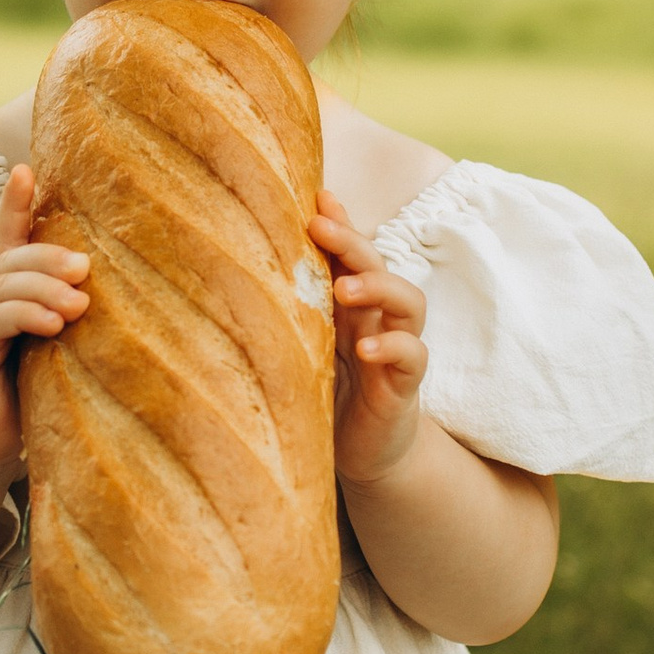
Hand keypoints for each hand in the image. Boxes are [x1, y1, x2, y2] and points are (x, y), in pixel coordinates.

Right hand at [0, 166, 88, 474]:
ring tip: (76, 301)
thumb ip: (66, 318)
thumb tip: (112, 292)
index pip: (6, 241)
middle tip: (86, 266)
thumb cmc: (24, 399)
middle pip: (8, 263)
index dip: (14, 205)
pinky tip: (51, 322)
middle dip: (47, 257)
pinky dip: (22, 316)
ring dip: (41, 288)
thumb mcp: (52, 351)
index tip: (25, 170)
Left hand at [313, 190, 428, 486]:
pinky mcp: (405, 384)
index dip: (339, 223)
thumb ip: (288, 314)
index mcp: (350, 305)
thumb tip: (240, 275)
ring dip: (380, 286)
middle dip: (352, 242)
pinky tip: (367, 351)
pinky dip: (394, 347)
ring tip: (347, 288)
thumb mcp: (301, 349)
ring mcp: (395, 348)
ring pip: (409, 301)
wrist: (362, 455)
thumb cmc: (326, 395)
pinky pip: (413, 355)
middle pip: (378, 264)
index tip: (315, 198)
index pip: (350, 252)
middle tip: (321, 227)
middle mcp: (376, 318)